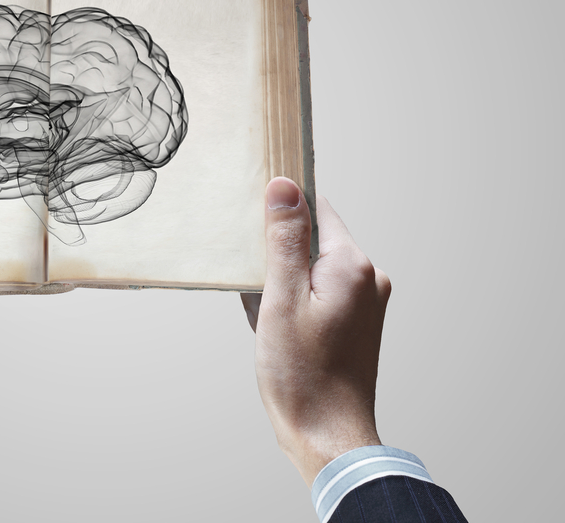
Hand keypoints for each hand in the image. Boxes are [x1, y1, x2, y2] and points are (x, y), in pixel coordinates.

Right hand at [241, 178, 390, 486]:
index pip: (316, 207)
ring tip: (266, 310)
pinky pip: (321, 290)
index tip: (254, 218)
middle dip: (278, 250)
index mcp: (352, 265)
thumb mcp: (281, 299)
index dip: (283, 207)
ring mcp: (366, 301)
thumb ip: (284, 239)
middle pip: (315, 236)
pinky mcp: (358, 321)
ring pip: (315, 265)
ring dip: (284, 277)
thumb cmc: (302, 376)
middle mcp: (368, 277)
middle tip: (254, 279)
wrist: (327, 437)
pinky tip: (276, 324)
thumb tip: (284, 185)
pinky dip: (295, 298)